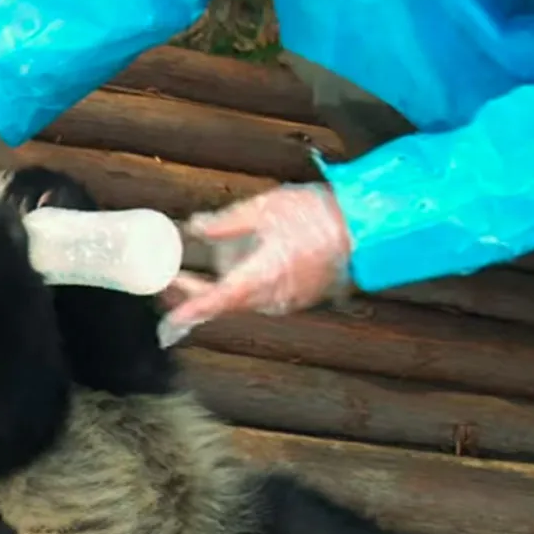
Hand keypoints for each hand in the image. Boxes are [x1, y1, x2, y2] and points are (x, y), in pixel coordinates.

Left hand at [158, 184, 350, 344]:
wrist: (368, 227)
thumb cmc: (319, 216)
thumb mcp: (264, 209)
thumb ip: (225, 223)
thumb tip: (194, 228)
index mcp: (260, 278)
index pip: (214, 302)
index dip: (187, 312)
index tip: (166, 323)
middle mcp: (270, 297)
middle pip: (222, 304)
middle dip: (191, 296)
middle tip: (165, 282)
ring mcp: (284, 300)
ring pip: (239, 300)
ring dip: (213, 289)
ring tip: (187, 272)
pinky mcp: (295, 295)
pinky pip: (258, 295)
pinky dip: (239, 284)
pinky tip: (232, 265)